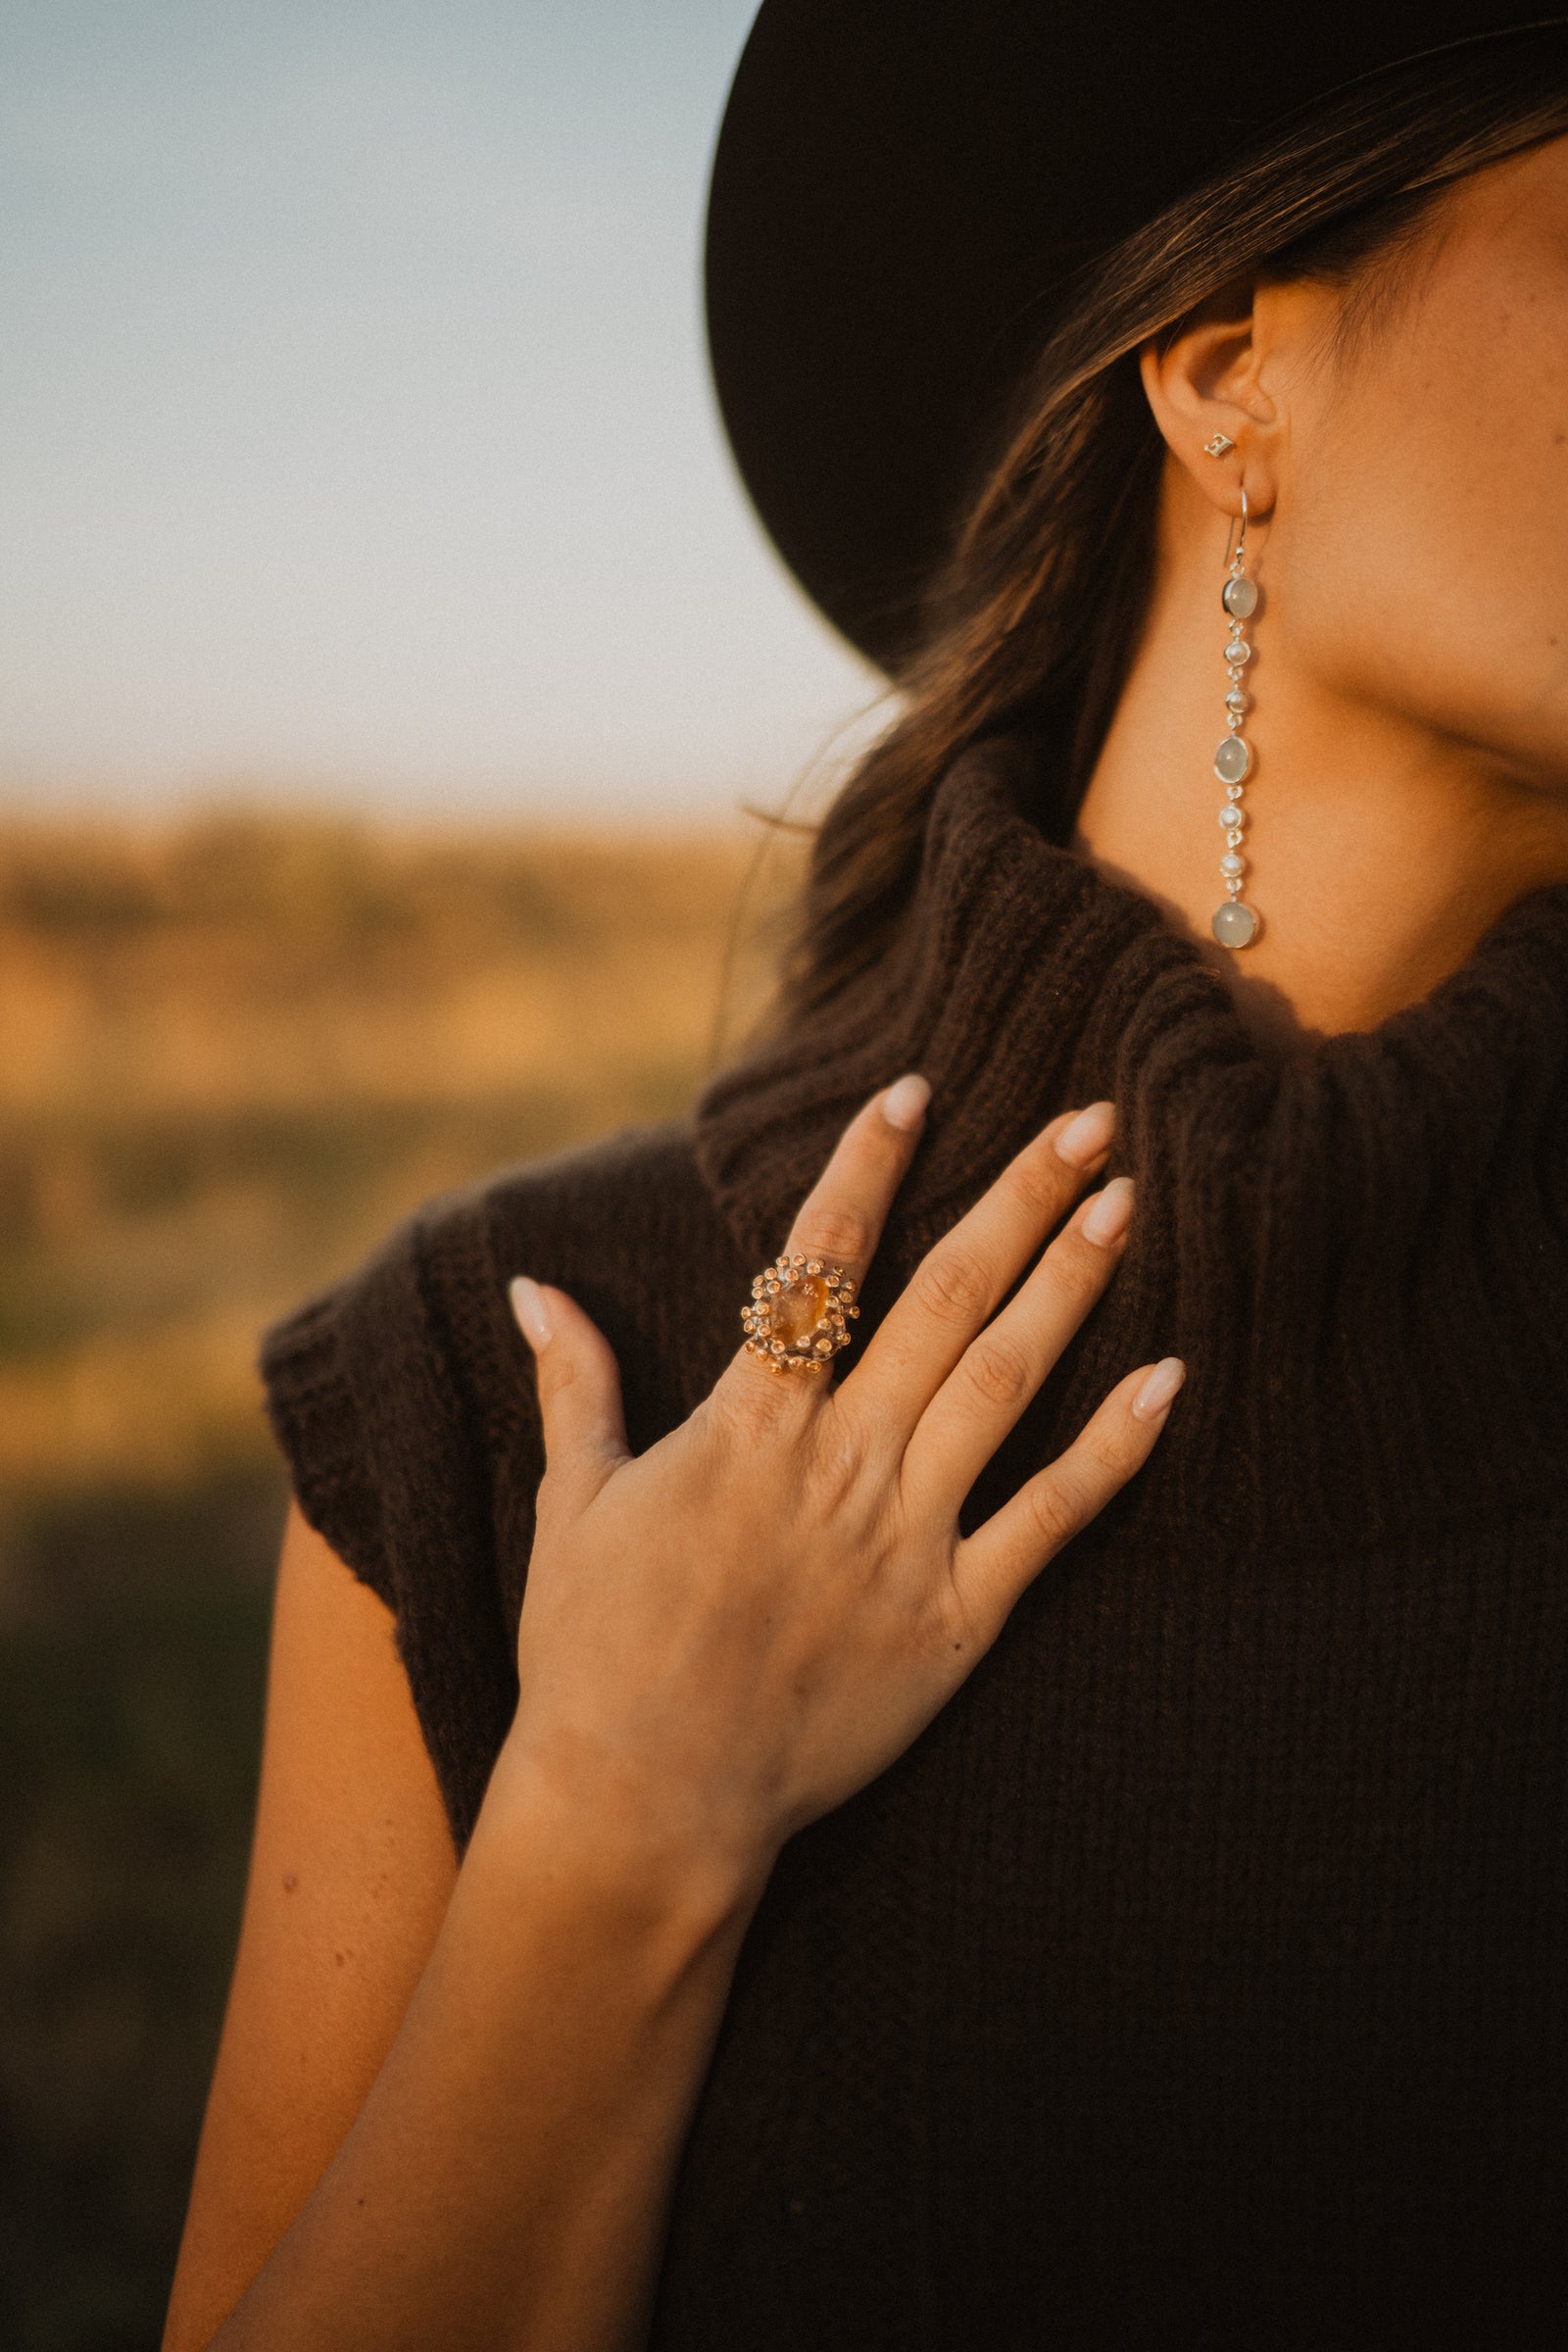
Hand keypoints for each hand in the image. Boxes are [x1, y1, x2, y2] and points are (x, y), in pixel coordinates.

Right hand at [503, 1078, 1182, 1885]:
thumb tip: (532, 1289)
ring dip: (1073, 1284)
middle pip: (946, 1298)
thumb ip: (575, 1386)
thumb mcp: (575, 1505)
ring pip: (1008, 1382)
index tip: (917, 1090)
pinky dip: (1114, 1450)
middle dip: (1020, 1197)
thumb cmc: (595, 1654)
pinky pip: (1052, 1520)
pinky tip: (1171, 1380)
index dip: (869, 1168)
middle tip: (1091, 1118)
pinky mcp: (956, 1618)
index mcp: (749, 1424)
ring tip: (1131, 1203)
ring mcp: (907, 1537)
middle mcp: (840, 1461)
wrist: (644, 1802)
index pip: (818, 1263)